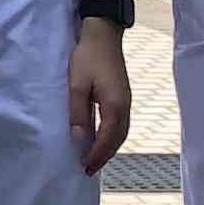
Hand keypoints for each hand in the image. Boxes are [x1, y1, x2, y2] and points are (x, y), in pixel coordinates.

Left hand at [70, 21, 133, 173]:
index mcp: (115, 106)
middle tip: (88, 169)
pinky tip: (101, 138)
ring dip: (109, 148)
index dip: (96, 155)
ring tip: (94, 159)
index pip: (107, 139)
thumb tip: (79, 138)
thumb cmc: (88, 57)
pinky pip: (120, 124)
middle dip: (104, 156)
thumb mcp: (77, 85)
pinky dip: (112, 137)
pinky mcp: (123, 96)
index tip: (84, 167)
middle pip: (117, 140)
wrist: (104, 34)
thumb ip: (78, 112)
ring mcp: (126, 101)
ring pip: (121, 133)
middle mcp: (125, 107)